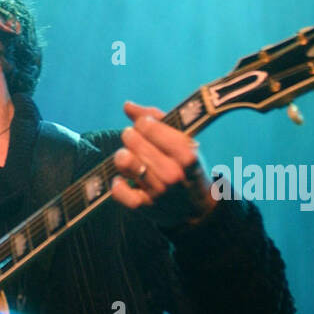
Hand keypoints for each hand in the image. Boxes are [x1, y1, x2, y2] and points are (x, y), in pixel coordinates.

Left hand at [110, 100, 216, 229]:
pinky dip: (117, 184)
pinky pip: (118, 190)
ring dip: (123, 156)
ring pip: (124, 161)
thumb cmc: (185, 166)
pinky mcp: (144, 206)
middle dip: (131, 136)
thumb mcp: (182, 141)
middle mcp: (172, 174)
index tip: (145, 125)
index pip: (149, 127)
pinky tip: (124, 179)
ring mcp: (158, 191)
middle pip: (133, 141)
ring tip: (129, 157)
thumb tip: (127, 106)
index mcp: (186, 154)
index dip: (143, 122)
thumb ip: (157, 119)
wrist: (195, 207)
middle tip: (134, 139)